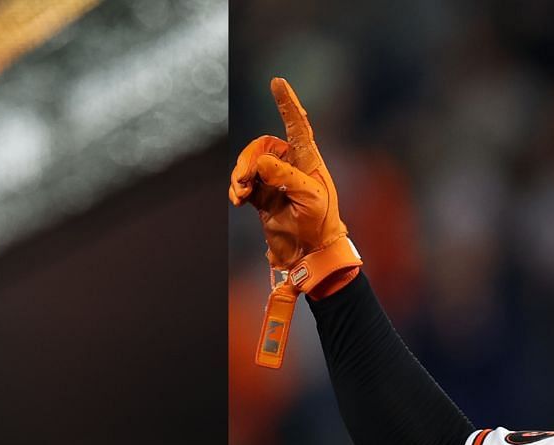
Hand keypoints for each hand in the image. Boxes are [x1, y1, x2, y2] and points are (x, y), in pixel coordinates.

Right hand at [228, 77, 360, 299]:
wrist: (309, 253)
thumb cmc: (318, 223)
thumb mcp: (308, 197)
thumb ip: (285, 177)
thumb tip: (261, 163)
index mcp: (308, 160)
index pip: (297, 125)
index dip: (287, 103)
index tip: (277, 82)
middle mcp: (290, 166)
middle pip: (261, 147)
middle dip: (248, 160)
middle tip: (242, 180)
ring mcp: (274, 180)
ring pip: (248, 164)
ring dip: (239, 175)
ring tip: (239, 194)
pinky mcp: (261, 196)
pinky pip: (242, 183)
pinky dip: (235, 189)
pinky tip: (237, 200)